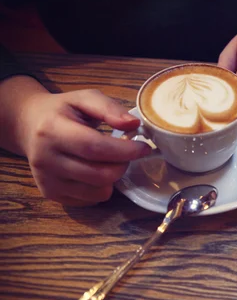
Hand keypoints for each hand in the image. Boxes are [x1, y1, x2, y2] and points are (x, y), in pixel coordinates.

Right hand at [20, 88, 150, 205]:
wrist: (29, 124)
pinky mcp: (50, 193)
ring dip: (113, 177)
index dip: (125, 150)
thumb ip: (109, 108)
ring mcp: (46, 180)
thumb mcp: (84, 98)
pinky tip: (95, 170)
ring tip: (109, 160)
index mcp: (52, 130)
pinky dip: (101, 188)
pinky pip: (90, 200)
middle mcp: (45, 159)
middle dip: (123, 165)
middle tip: (127, 153)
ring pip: (98, 191)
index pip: (95, 148)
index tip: (143, 147)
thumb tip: (133, 124)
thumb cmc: (62, 111)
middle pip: (99, 174)